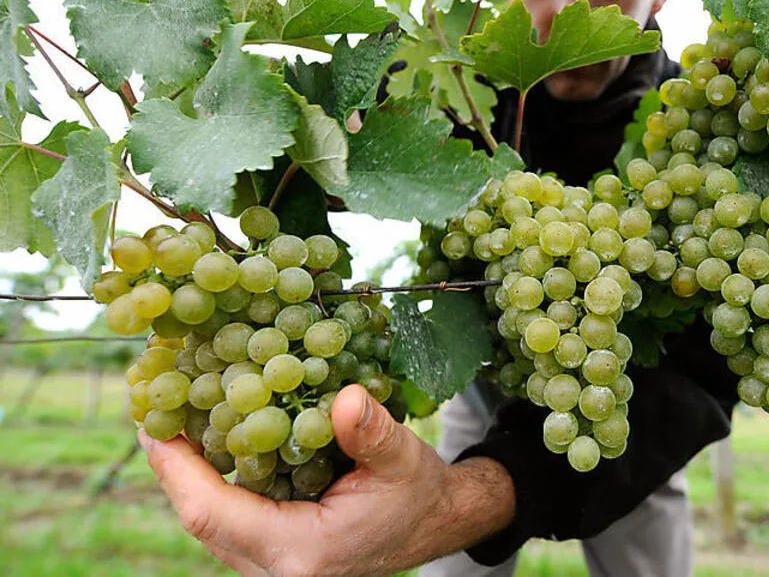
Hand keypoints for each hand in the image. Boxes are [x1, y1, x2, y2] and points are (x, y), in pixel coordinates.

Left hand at [141, 384, 515, 576]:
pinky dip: (209, 476)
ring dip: (186, 468)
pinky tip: (205, 434)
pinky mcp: (267, 549)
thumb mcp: (404, 458)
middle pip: (197, 516)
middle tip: (151, 402)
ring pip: (205, 518)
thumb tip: (346, 398)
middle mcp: (274, 567)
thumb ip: (373, 433)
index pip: (213, 513)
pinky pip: (222, 515)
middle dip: (171, 460)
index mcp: (300, 552)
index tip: (149, 421)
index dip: (175, 467)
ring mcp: (267, 563)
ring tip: (169, 411)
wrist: (431, 524)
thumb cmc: (416, 494)